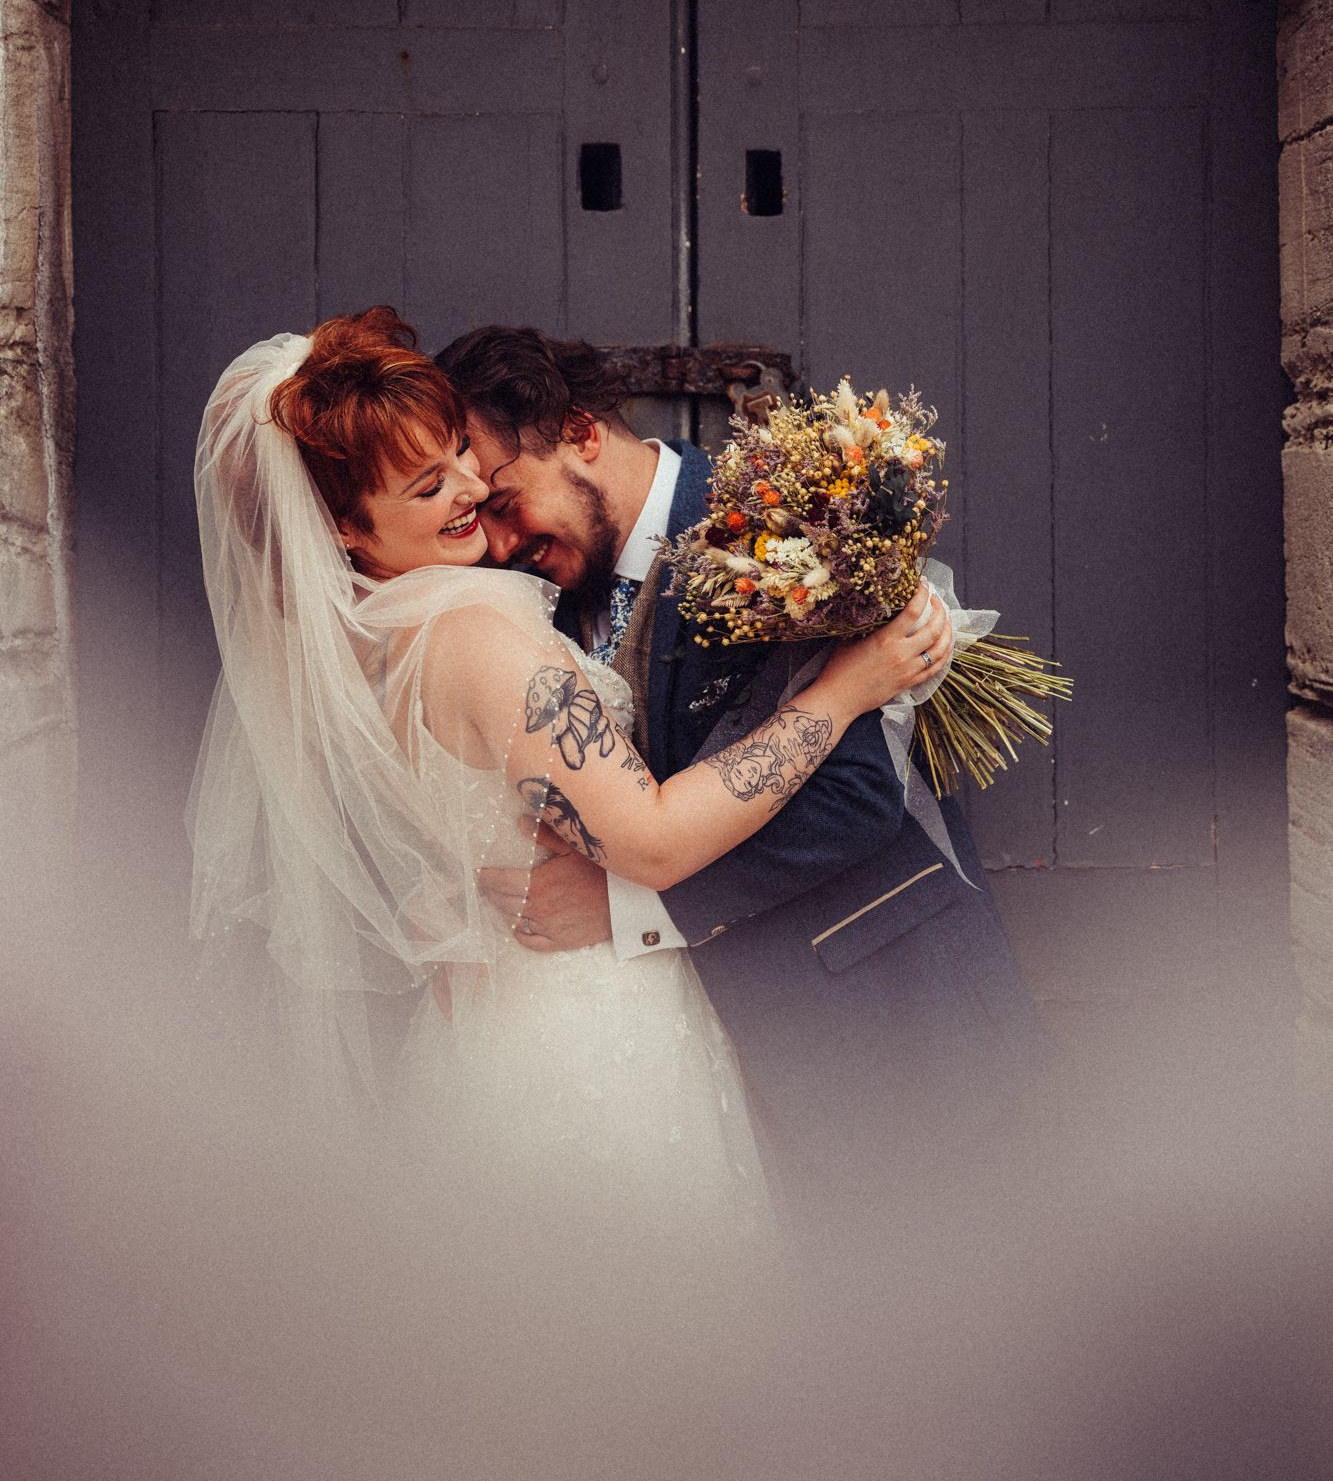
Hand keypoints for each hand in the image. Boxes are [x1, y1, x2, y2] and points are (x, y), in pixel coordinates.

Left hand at [476, 822, 613, 952]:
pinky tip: (517, 927)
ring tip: (499, 902)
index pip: (501, 881)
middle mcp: (538, 908)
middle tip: (486, 886)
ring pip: (516, 920)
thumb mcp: (574, 848)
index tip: (479, 874)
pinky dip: (521, 934)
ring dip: (504, 910)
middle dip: (492, 893)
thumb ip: (544, 834)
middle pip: (504, 901)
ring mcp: (548, 927)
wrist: (627, 902)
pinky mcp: (560, 941)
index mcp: (538, 884)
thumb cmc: (603, 872)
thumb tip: (520, 821)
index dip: (487, 878)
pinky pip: (532, 942)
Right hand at [819, 583, 954, 715]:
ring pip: (940, 649)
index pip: (913, 611)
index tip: (923, 586)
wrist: (839, 699)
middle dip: (941, 611)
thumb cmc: (839, 668)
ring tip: (946, 622)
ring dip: (948, 632)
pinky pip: (936, 668)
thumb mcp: (849, 639)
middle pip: (934, 629)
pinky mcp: (909, 683)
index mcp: (886, 639)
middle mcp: (902, 654)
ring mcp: (908, 670)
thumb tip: (877, 608)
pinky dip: (945, 655)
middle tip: (937, 602)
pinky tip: (945, 646)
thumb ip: (867, 624)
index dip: (922, 595)